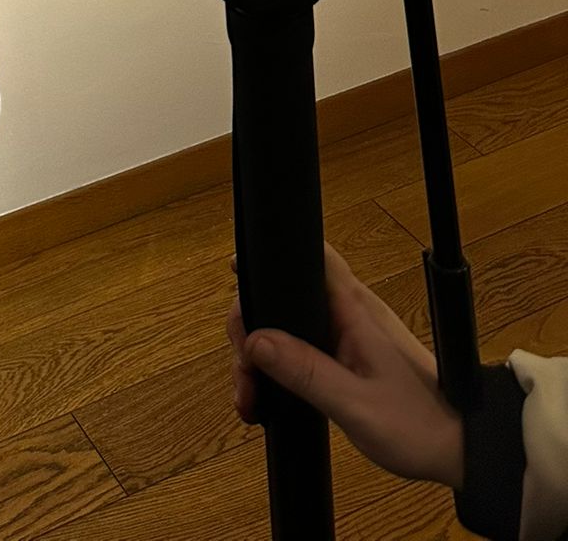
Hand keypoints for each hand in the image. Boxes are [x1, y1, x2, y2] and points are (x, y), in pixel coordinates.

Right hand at [227, 246, 464, 491]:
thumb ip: (304, 370)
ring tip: (252, 396)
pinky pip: (305, 345)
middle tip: (244, 374)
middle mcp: (351, 311)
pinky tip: (271, 395)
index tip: (239, 288)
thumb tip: (256, 340)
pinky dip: (283, 366)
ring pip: (290, 325)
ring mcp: (351, 332)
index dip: (269, 261)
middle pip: (285, 295)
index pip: (309, 255)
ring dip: (264, 354)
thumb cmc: (419, 425)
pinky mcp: (352, 353)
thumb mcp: (354, 404)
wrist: (463, 448)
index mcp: (353, 309)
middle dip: (253, 328)